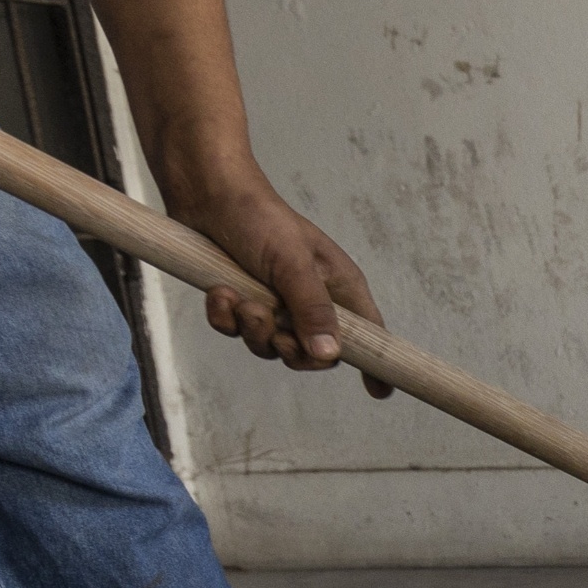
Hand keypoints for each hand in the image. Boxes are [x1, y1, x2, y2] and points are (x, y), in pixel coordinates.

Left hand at [175, 170, 393, 398]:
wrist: (207, 194)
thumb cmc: (260, 219)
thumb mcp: (292, 265)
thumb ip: (313, 310)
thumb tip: (330, 354)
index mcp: (338, 288)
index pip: (369, 335)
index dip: (374, 364)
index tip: (379, 392)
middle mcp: (310, 300)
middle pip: (312, 353)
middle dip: (287, 346)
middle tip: (273, 327)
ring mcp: (275, 303)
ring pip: (269, 346)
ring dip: (250, 326)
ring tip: (239, 296)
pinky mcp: (242, 301)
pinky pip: (236, 332)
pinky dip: (225, 317)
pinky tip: (219, 292)